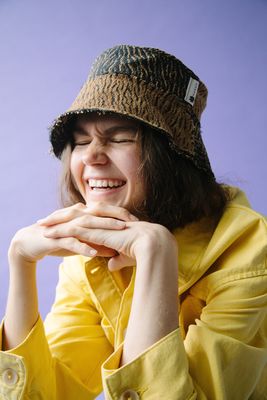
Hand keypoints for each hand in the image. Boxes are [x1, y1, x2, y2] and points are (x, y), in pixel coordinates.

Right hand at [9, 202, 136, 263]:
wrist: (30, 243)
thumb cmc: (59, 240)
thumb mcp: (81, 243)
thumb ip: (97, 244)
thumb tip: (115, 251)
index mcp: (82, 214)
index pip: (105, 211)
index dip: (121, 214)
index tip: (138, 222)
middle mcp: (75, 215)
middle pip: (98, 213)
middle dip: (117, 217)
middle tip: (133, 223)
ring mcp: (65, 225)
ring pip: (87, 224)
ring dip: (104, 228)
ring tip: (119, 233)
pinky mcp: (55, 236)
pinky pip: (71, 241)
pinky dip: (82, 247)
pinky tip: (93, 253)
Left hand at [42, 204, 176, 270]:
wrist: (152, 247)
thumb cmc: (142, 252)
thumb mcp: (125, 256)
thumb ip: (117, 259)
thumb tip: (111, 265)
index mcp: (108, 222)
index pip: (85, 218)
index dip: (72, 220)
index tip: (60, 223)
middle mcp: (102, 219)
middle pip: (75, 214)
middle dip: (59, 216)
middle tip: (44, 219)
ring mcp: (99, 223)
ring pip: (71, 219)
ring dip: (55, 222)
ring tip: (40, 225)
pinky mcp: (96, 231)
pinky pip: (73, 229)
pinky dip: (59, 231)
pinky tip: (48, 234)